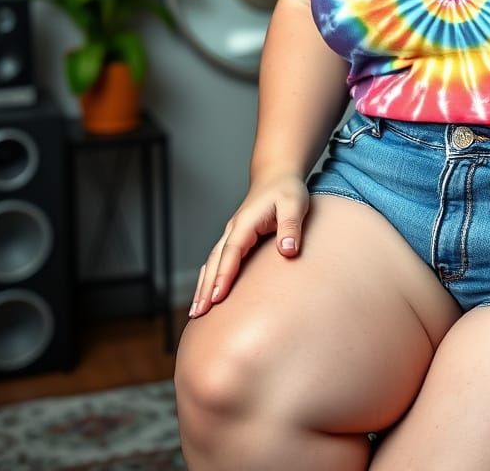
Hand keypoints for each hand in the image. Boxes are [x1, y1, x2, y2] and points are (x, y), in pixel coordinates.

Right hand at [188, 171, 308, 317]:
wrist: (276, 176)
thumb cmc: (287, 190)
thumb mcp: (295, 204)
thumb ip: (290, 227)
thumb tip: (287, 251)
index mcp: (245, 222)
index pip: (232, 251)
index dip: (224, 274)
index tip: (217, 297)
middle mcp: (233, 230)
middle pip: (215, 261)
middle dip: (205, 287)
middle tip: (198, 313)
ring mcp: (231, 235)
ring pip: (212, 263)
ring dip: (203, 286)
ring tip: (195, 312)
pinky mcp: (234, 240)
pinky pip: (217, 261)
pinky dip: (209, 278)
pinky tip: (205, 295)